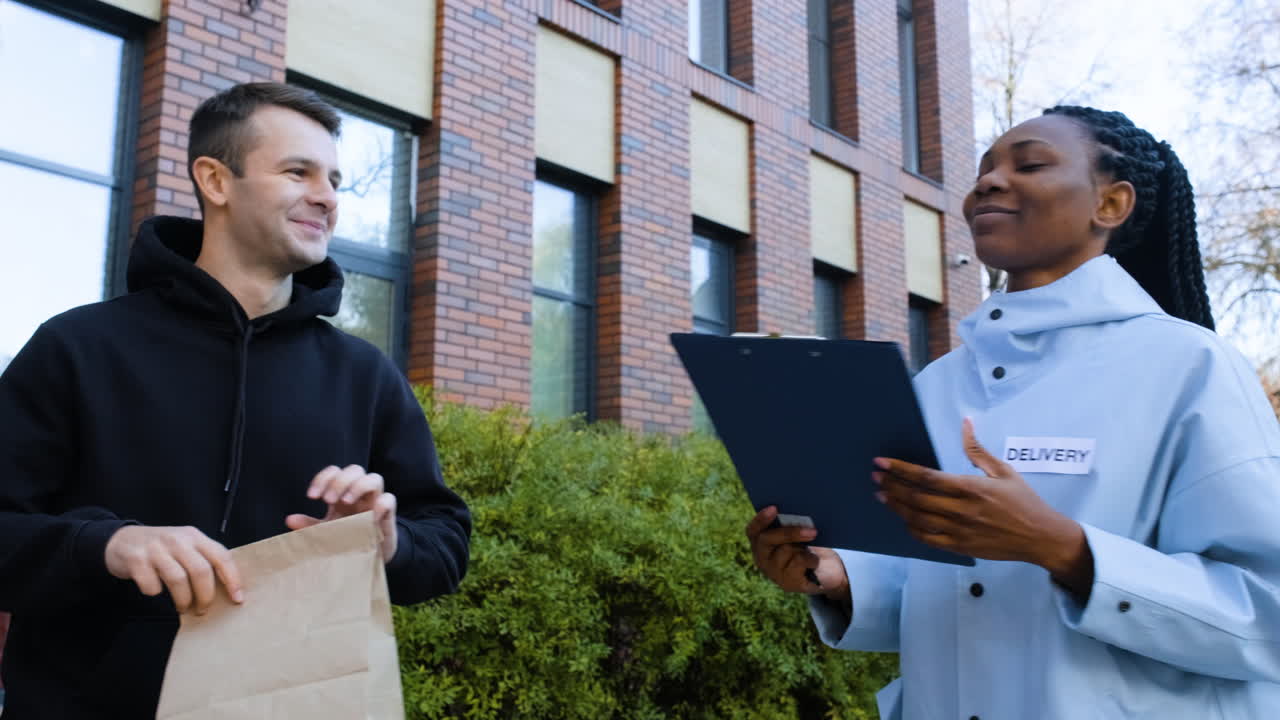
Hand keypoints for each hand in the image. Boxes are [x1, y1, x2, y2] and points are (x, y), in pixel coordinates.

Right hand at [104, 525, 243, 613]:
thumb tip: (227, 590)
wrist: (121, 540)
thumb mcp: (185, 546)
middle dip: (205, 596)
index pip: (221, 556)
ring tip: (183, 608)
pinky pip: (152, 585)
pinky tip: (156, 592)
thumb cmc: (161, 549)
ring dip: (183, 600)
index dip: (232, 579)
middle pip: (201, 571)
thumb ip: (203, 560)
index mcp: (194, 536)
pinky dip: (155, 593)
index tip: (237, 599)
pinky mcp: (136, 559)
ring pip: (178, 579)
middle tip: (202, 610)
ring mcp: (156, 549)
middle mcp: (177, 540)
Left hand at [287, 464, 397, 561]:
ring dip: (358, 486)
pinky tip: (368, 517)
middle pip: (356, 469)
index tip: (312, 496)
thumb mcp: (325, 532)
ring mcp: (376, 503)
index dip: (323, 478)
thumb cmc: (346, 541)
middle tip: (328, 500)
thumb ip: (309, 525)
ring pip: (374, 478)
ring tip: (346, 502)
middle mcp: (361, 494)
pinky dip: (380, 504)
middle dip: (340, 481)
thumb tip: (289, 520)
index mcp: (343, 494)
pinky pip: (389, 499)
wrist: (368, 559)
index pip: (335, 471)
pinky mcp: (388, 516)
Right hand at [746, 505, 848, 601]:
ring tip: (813, 545)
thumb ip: (791, 525)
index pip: (753, 530)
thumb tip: (797, 514)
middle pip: (766, 540)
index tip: (774, 508)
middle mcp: (761, 558)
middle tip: (812, 530)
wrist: (827, 573)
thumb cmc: (810, 547)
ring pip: (785, 550)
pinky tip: (815, 561)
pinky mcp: (786, 583)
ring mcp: (773, 572)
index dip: (761, 519)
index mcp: (759, 542)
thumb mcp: (799, 534)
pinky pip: (797, 563)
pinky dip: (810, 559)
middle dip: (789, 532)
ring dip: (803, 546)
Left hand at [874, 418, 1091, 587]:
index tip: (882, 463)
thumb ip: (978, 450)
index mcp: (971, 488)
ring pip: (918, 519)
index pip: (926, 477)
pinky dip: (912, 529)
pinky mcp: (961, 548)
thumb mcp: (1004, 471)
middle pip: (916, 498)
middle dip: (892, 486)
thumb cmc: (1024, 502)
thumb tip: (965, 423)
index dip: (900, 469)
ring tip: (881, 496)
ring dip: (897, 507)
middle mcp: (962, 510)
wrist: (1041, 537)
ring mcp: (960, 531)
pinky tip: (904, 519)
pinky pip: (928, 540)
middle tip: (875, 477)